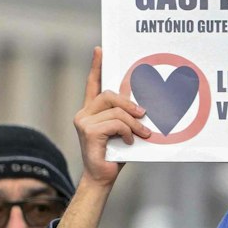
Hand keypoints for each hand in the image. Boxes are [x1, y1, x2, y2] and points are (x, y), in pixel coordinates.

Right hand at [74, 47, 150, 187]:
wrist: (102, 178)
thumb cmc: (114, 155)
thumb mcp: (123, 129)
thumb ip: (126, 113)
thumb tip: (138, 98)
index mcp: (91, 111)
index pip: (93, 84)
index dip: (96, 66)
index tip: (100, 50)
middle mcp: (83, 114)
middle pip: (109, 95)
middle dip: (129, 104)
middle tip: (144, 115)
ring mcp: (83, 122)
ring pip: (116, 111)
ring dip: (133, 123)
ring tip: (142, 135)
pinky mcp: (88, 132)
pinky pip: (116, 123)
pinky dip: (127, 132)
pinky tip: (128, 142)